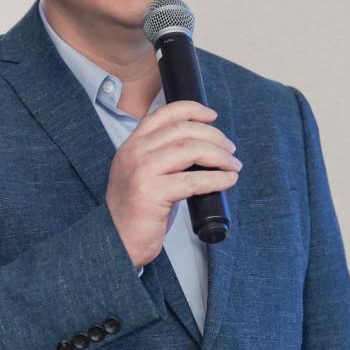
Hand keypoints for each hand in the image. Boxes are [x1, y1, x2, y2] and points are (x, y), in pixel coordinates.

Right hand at [105, 101, 240, 267]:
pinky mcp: (152, 193)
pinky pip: (193, 180)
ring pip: (189, 150)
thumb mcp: (144, 173)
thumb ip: (164, 156)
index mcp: (132, 144)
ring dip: (218, 155)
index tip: (212, 115)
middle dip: (213, 136)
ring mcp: (141, 172)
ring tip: (233, 165)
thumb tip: (203, 148)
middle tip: (230, 149)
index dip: (191, 110)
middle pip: (182, 130)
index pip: (163, 114)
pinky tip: (228, 180)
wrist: (116, 240)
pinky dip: (216, 179)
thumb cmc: (136, 211)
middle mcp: (134, 153)